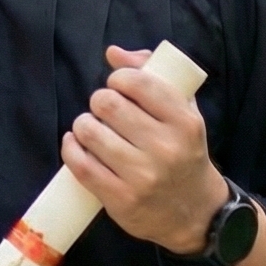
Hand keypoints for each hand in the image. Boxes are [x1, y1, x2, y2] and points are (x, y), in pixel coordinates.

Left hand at [63, 45, 229, 254]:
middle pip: (108, 104)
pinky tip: (75, 143)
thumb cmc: (184, 152)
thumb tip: (113, 53)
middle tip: (103, 110)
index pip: (138, 82)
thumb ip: (152, 74)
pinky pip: (81, 166)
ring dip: (83, 125)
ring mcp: (143, 177)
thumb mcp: (183, 111)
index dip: (118, 79)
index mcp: (184, 122)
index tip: (118, 87)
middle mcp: (166, 148)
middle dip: (99, 101)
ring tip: (91, 129)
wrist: (195, 212)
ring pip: (91, 133)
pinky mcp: (121, 200)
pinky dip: (70, 149)